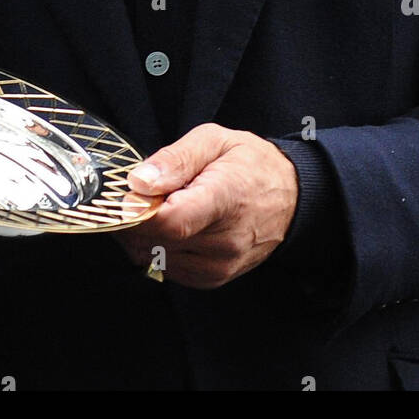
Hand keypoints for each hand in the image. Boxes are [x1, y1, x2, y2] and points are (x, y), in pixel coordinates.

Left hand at [115, 123, 298, 288]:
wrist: (291, 197)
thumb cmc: (251, 164)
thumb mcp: (214, 140)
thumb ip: (175, 159)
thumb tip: (139, 182)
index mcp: (225, 199)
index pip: (170, 222)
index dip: (138, 211)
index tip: (128, 194)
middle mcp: (225, 241)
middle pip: (155, 241)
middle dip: (135, 218)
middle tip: (140, 194)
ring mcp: (220, 265)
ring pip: (155, 257)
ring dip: (144, 235)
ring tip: (160, 208)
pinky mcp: (213, 278)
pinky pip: (167, 268)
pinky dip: (158, 248)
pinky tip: (171, 226)